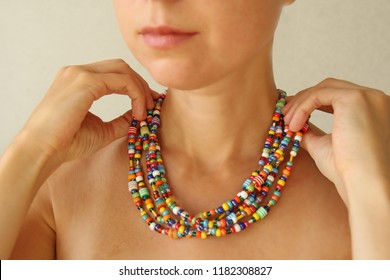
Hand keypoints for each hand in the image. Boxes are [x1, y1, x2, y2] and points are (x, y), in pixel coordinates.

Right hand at [20, 59, 157, 164]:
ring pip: (123, 70)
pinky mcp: (85, 81)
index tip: (149, 104)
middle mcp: (78, 72)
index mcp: (78, 80)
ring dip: (140, 89)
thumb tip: (139, 115)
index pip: (115, 73)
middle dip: (141, 84)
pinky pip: (122, 81)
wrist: (42, 150)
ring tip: (146, 111)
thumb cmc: (66, 143)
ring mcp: (80, 74)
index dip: (136, 86)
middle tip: (153, 104)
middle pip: (121, 67)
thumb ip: (121, 120)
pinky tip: (138, 113)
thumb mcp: (102, 129)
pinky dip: (135, 94)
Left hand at [282, 78, 389, 202]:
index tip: (292, 114)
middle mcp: (373, 99)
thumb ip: (311, 132)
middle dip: (303, 99)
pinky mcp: (355, 98)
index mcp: (371, 110)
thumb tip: (294, 125)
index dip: (312, 102)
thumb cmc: (348, 172)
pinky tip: (294, 124)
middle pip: (330, 87)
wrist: (364, 184)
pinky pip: (319, 94)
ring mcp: (367, 96)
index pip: (337, 96)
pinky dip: (302, 106)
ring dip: (300, 103)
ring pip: (323, 88)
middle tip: (284, 115)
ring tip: (287, 123)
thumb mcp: (324, 145)